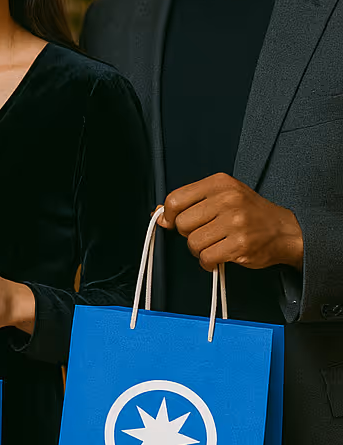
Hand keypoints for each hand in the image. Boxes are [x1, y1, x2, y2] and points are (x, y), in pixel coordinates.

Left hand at [160, 173, 303, 270]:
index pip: (175, 199)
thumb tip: (158, 215)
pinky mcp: (240, 245)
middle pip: (182, 223)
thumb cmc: (249, 213)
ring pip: (192, 243)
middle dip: (187, 233)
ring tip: (213, 245)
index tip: (172, 222)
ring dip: (198, 249)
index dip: (168, 215)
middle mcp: (228, 200)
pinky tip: (217, 257)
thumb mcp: (222, 195)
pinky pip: (206, 258)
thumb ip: (190, 201)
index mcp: (220, 183)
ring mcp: (235, 223)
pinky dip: (207, 262)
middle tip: (203, 233)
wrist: (287, 230)